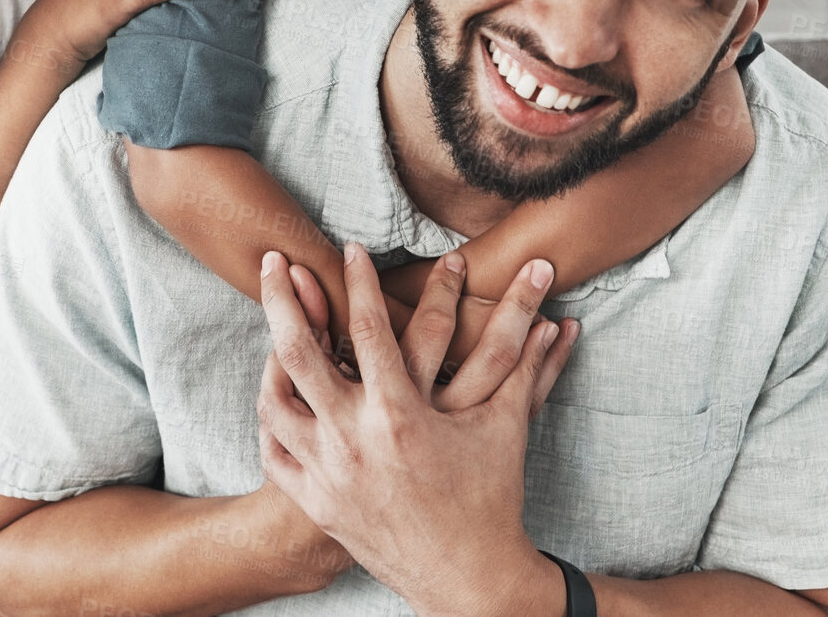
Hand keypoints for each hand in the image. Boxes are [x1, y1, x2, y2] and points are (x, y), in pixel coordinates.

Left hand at [257, 244, 574, 615]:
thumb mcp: (506, 426)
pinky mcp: (316, 502)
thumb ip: (526, 361)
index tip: (349, 248)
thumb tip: (559, 313)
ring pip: (274, 401)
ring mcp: (328, 474)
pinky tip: (278, 392)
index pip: (368, 329)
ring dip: (269, 357)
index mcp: (400, 416)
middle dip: (282, 299)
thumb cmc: (491, 498)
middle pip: (298, 352)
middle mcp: (354, 441)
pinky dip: (271, 416)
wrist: (468, 579)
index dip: (358, 282)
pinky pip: (274, 450)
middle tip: (274, 261)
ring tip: (274, 326)